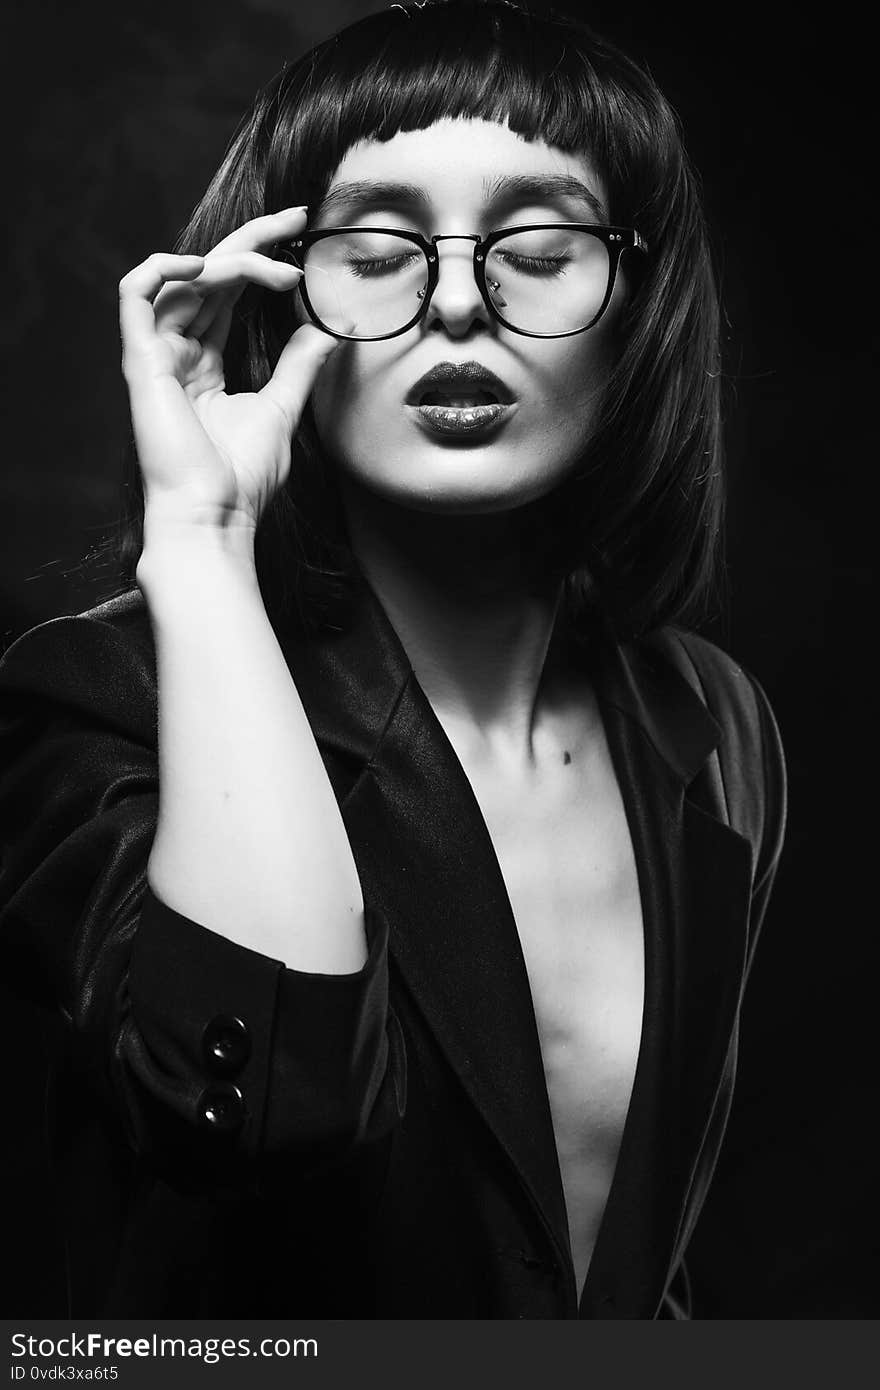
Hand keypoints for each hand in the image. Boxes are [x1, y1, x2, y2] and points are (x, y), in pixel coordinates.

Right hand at [118, 207, 339, 536]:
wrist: (214, 517)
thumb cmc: (242, 479)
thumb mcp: (282, 411)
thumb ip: (298, 368)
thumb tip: (326, 332)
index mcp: (204, 364)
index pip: (228, 293)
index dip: (260, 259)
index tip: (302, 236)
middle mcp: (177, 353)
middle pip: (208, 275)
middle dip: (252, 240)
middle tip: (296, 218)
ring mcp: (156, 356)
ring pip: (184, 279)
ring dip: (232, 263)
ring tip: (278, 272)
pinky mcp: (142, 363)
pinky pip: (136, 293)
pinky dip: (165, 268)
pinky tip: (207, 265)